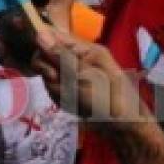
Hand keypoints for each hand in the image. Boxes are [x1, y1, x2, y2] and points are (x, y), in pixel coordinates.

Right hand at [33, 28, 148, 127]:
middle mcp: (77, 58)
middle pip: (45, 57)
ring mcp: (74, 74)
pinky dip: (61, 98)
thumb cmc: (110, 100)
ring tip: (74, 99)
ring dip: (57, 89)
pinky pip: (55, 88)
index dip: (42, 49)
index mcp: (85, 49)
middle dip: (49, 74)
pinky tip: (74, 105)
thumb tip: (39, 33)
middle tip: (62, 86)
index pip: (52, 36)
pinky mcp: (71, 88)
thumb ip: (61, 57)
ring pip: (48, 75)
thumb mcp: (86, 77)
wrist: (125, 129)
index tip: (49, 69)